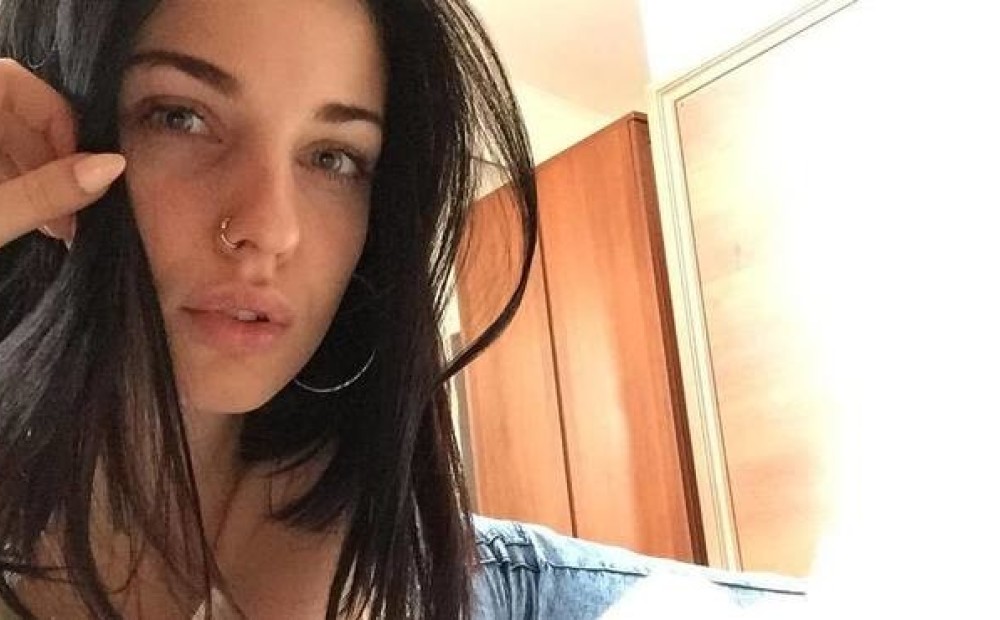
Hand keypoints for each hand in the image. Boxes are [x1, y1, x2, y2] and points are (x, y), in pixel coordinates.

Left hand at [0, 58, 125, 249]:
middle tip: (70, 218)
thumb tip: (115, 166)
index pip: (17, 83)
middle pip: (16, 117)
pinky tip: (31, 221)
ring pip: (6, 142)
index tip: (79, 173)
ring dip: (38, 180)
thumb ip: (45, 191)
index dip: (57, 124)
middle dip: (52, 164)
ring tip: (55, 228)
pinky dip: (15, 186)